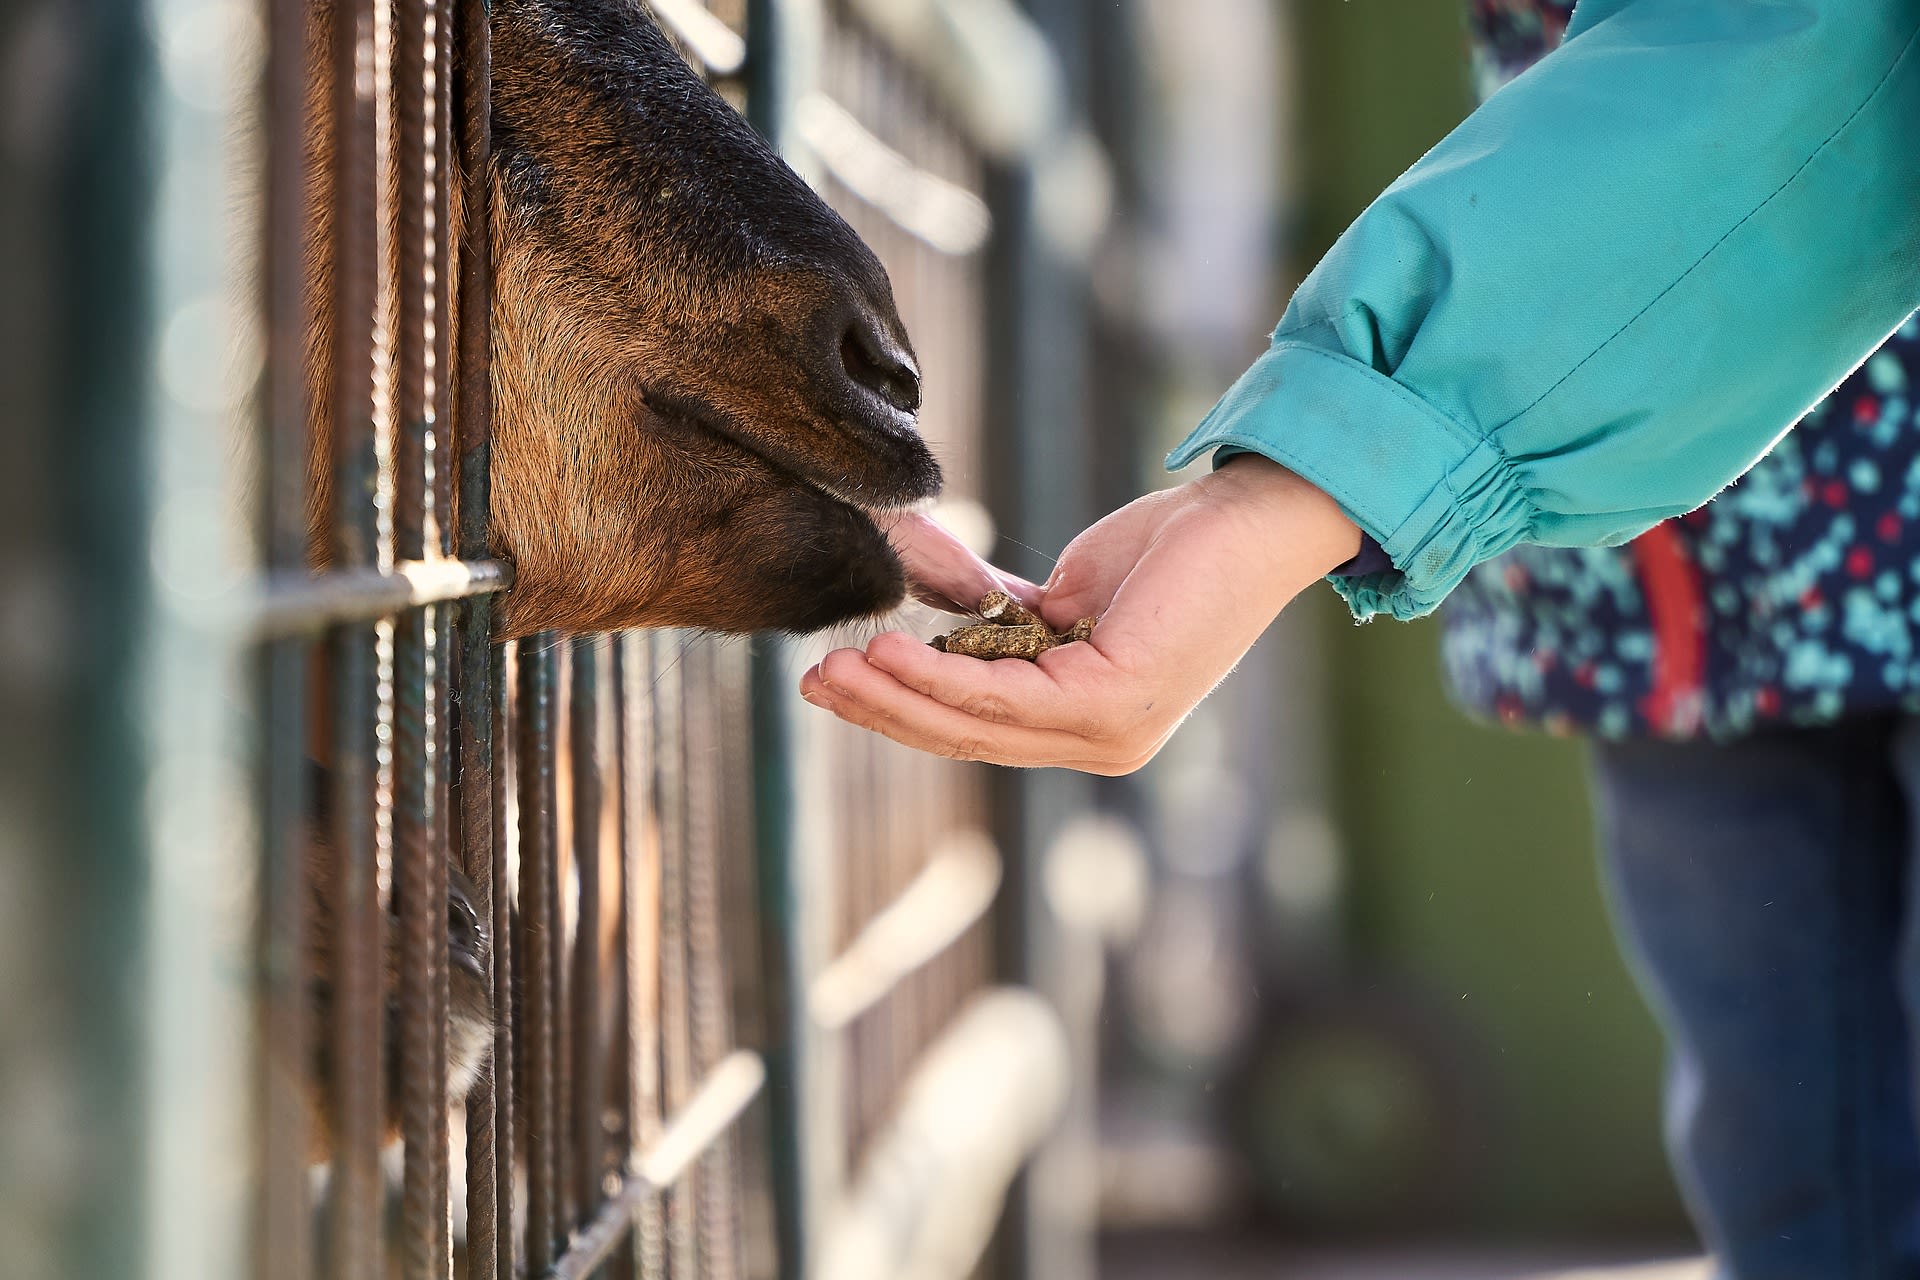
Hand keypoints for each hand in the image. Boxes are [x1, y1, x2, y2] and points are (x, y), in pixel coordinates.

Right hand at [800, 457, 1360, 773]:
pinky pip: (1006, 697)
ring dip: (897, 697)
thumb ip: (1003, 618)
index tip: (834, 676)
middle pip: (965, 737)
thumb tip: (932, 612)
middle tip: (811, 684)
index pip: (975, 727)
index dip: (900, 708)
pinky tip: (891, 649)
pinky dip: (941, 676)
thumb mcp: (1063, 593)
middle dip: (882, 711)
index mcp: (1084, 723)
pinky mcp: (1115, 703)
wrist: (1249, 517)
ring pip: (976, 724)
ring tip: (834, 669)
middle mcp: (1098, 744)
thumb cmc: (1170, 551)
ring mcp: (1110, 734)